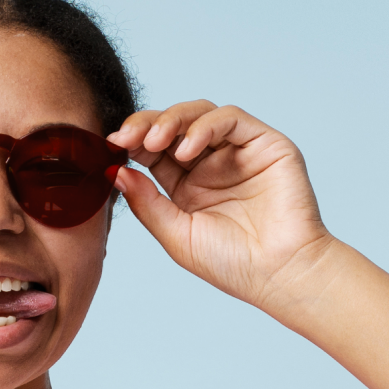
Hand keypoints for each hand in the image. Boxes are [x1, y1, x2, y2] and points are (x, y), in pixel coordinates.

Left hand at [109, 102, 330, 313]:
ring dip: (171, 121)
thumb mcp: (177, 235)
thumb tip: (115, 172)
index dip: (131, 143)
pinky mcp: (264, 142)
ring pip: (199, 114)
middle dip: (144, 126)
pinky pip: (230, 118)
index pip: (153, 151)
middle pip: (172, 126)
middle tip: (124, 138)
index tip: (109, 147)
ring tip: (153, 142)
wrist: (278, 273)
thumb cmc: (231, 264)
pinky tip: (186, 150)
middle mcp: (211, 163)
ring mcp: (237, 150)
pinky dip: (204, 127)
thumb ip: (147, 203)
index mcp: (186, 185)